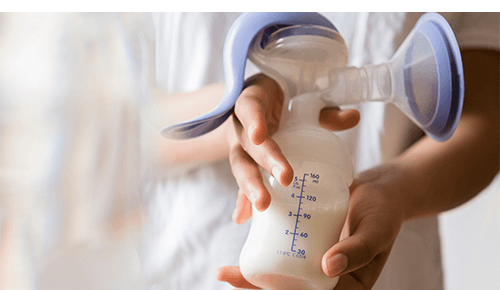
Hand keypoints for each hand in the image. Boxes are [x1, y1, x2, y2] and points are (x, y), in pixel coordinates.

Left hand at [217, 164, 405, 289]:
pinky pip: (284, 252)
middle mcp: (327, 278)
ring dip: (253, 277)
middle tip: (226, 274)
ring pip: (282, 275)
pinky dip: (264, 253)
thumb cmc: (384, 212)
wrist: (383, 189)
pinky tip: (243, 246)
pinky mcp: (308, 242)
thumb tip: (328, 268)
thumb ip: (358, 249)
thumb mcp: (375, 231)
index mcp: (346, 288)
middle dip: (255, 289)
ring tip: (225, 270)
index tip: (251, 288)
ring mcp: (316, 261)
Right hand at [227, 73, 359, 224]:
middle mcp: (240, 127)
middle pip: (247, 144)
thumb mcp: (302, 105)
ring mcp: (240, 148)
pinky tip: (242, 218)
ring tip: (262, 204)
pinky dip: (242, 201)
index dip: (253, 121)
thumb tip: (353, 117)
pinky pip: (240, 184)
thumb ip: (325, 113)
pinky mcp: (244, 167)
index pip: (249, 108)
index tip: (259, 137)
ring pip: (241, 166)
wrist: (260, 108)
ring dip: (250, 186)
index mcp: (253, 103)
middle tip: (285, 178)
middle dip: (265, 161)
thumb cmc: (284, 106)